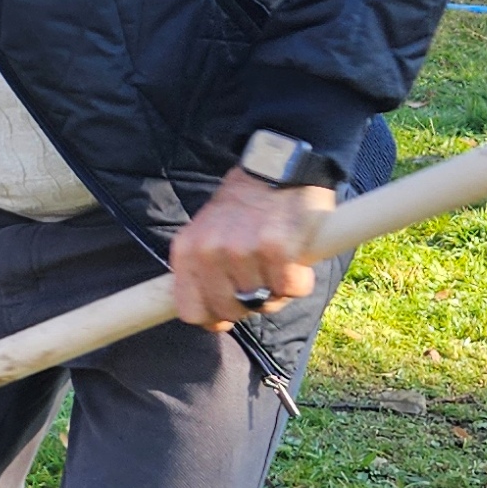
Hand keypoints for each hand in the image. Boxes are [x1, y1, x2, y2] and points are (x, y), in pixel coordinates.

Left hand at [167, 169, 334, 330]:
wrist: (275, 166)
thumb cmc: (243, 207)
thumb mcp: (206, 233)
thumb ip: (203, 273)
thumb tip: (213, 321)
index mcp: (187, 251)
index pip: (190, 311)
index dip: (213, 317)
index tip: (230, 309)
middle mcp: (210, 252)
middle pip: (230, 311)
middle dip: (250, 303)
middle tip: (262, 277)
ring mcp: (243, 251)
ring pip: (264, 303)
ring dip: (277, 290)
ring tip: (278, 261)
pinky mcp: (278, 248)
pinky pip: (292, 288)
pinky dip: (299, 280)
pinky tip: (296, 258)